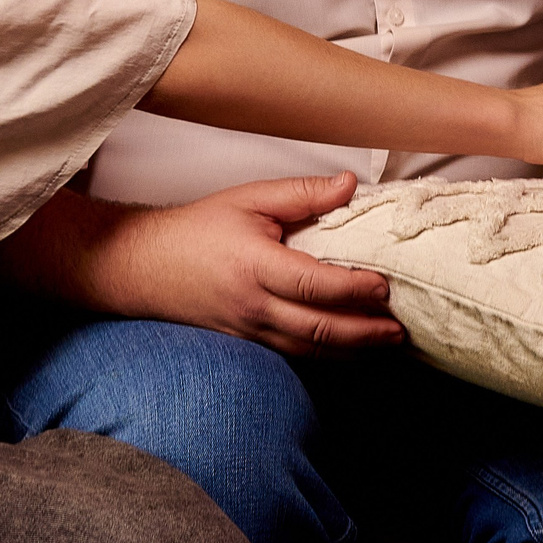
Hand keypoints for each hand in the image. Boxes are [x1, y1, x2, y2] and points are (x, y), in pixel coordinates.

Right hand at [118, 173, 405, 356]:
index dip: (353, 288)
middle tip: (399, 328)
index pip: (313, 284)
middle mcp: (252, 305)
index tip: (384, 285)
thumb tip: (350, 185)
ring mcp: (247, 330)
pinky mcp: (246, 343)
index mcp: (254, 265)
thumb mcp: (249, 199)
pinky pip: (292, 356)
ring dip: (352, 350)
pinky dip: (326, 356)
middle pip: (317, 328)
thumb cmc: (198, 229)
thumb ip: (302, 194)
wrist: (144, 267)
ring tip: (386, 343)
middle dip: (364, 333)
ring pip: (308, 350)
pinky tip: (351, 350)